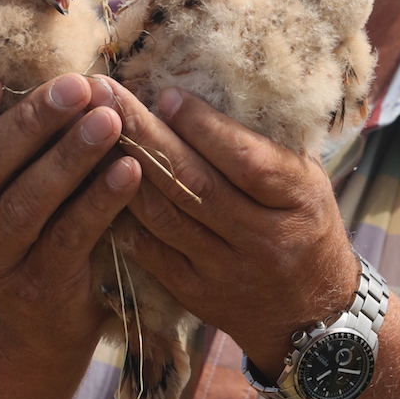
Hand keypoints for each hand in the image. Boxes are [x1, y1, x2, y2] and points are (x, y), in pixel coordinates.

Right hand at [0, 73, 141, 361]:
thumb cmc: (37, 217)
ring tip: (109, 119)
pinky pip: (70, 237)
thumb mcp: (12, 178)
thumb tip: (57, 63)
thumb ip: (19, 132)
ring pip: (26, 203)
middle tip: (77, 86)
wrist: (46, 316)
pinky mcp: (39, 287)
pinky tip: (131, 169)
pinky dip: (101, 200)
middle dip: (30, 123)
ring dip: (70, 156)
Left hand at [109, 82, 359, 375]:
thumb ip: (263, 142)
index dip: (203, 128)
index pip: (247, 162)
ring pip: (163, 216)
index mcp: (298, 200)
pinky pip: (149, 249)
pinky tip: (95, 181)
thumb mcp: (306, 178)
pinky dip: (121, 213)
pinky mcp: (196, 294)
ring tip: (88, 129)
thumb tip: (205, 86)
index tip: (163, 93)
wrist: (312, 312)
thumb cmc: (303, 222)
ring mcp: (226, 271)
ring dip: (120, 170)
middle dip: (144, 135)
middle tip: (104, 94)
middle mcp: (263, 238)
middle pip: (194, 184)